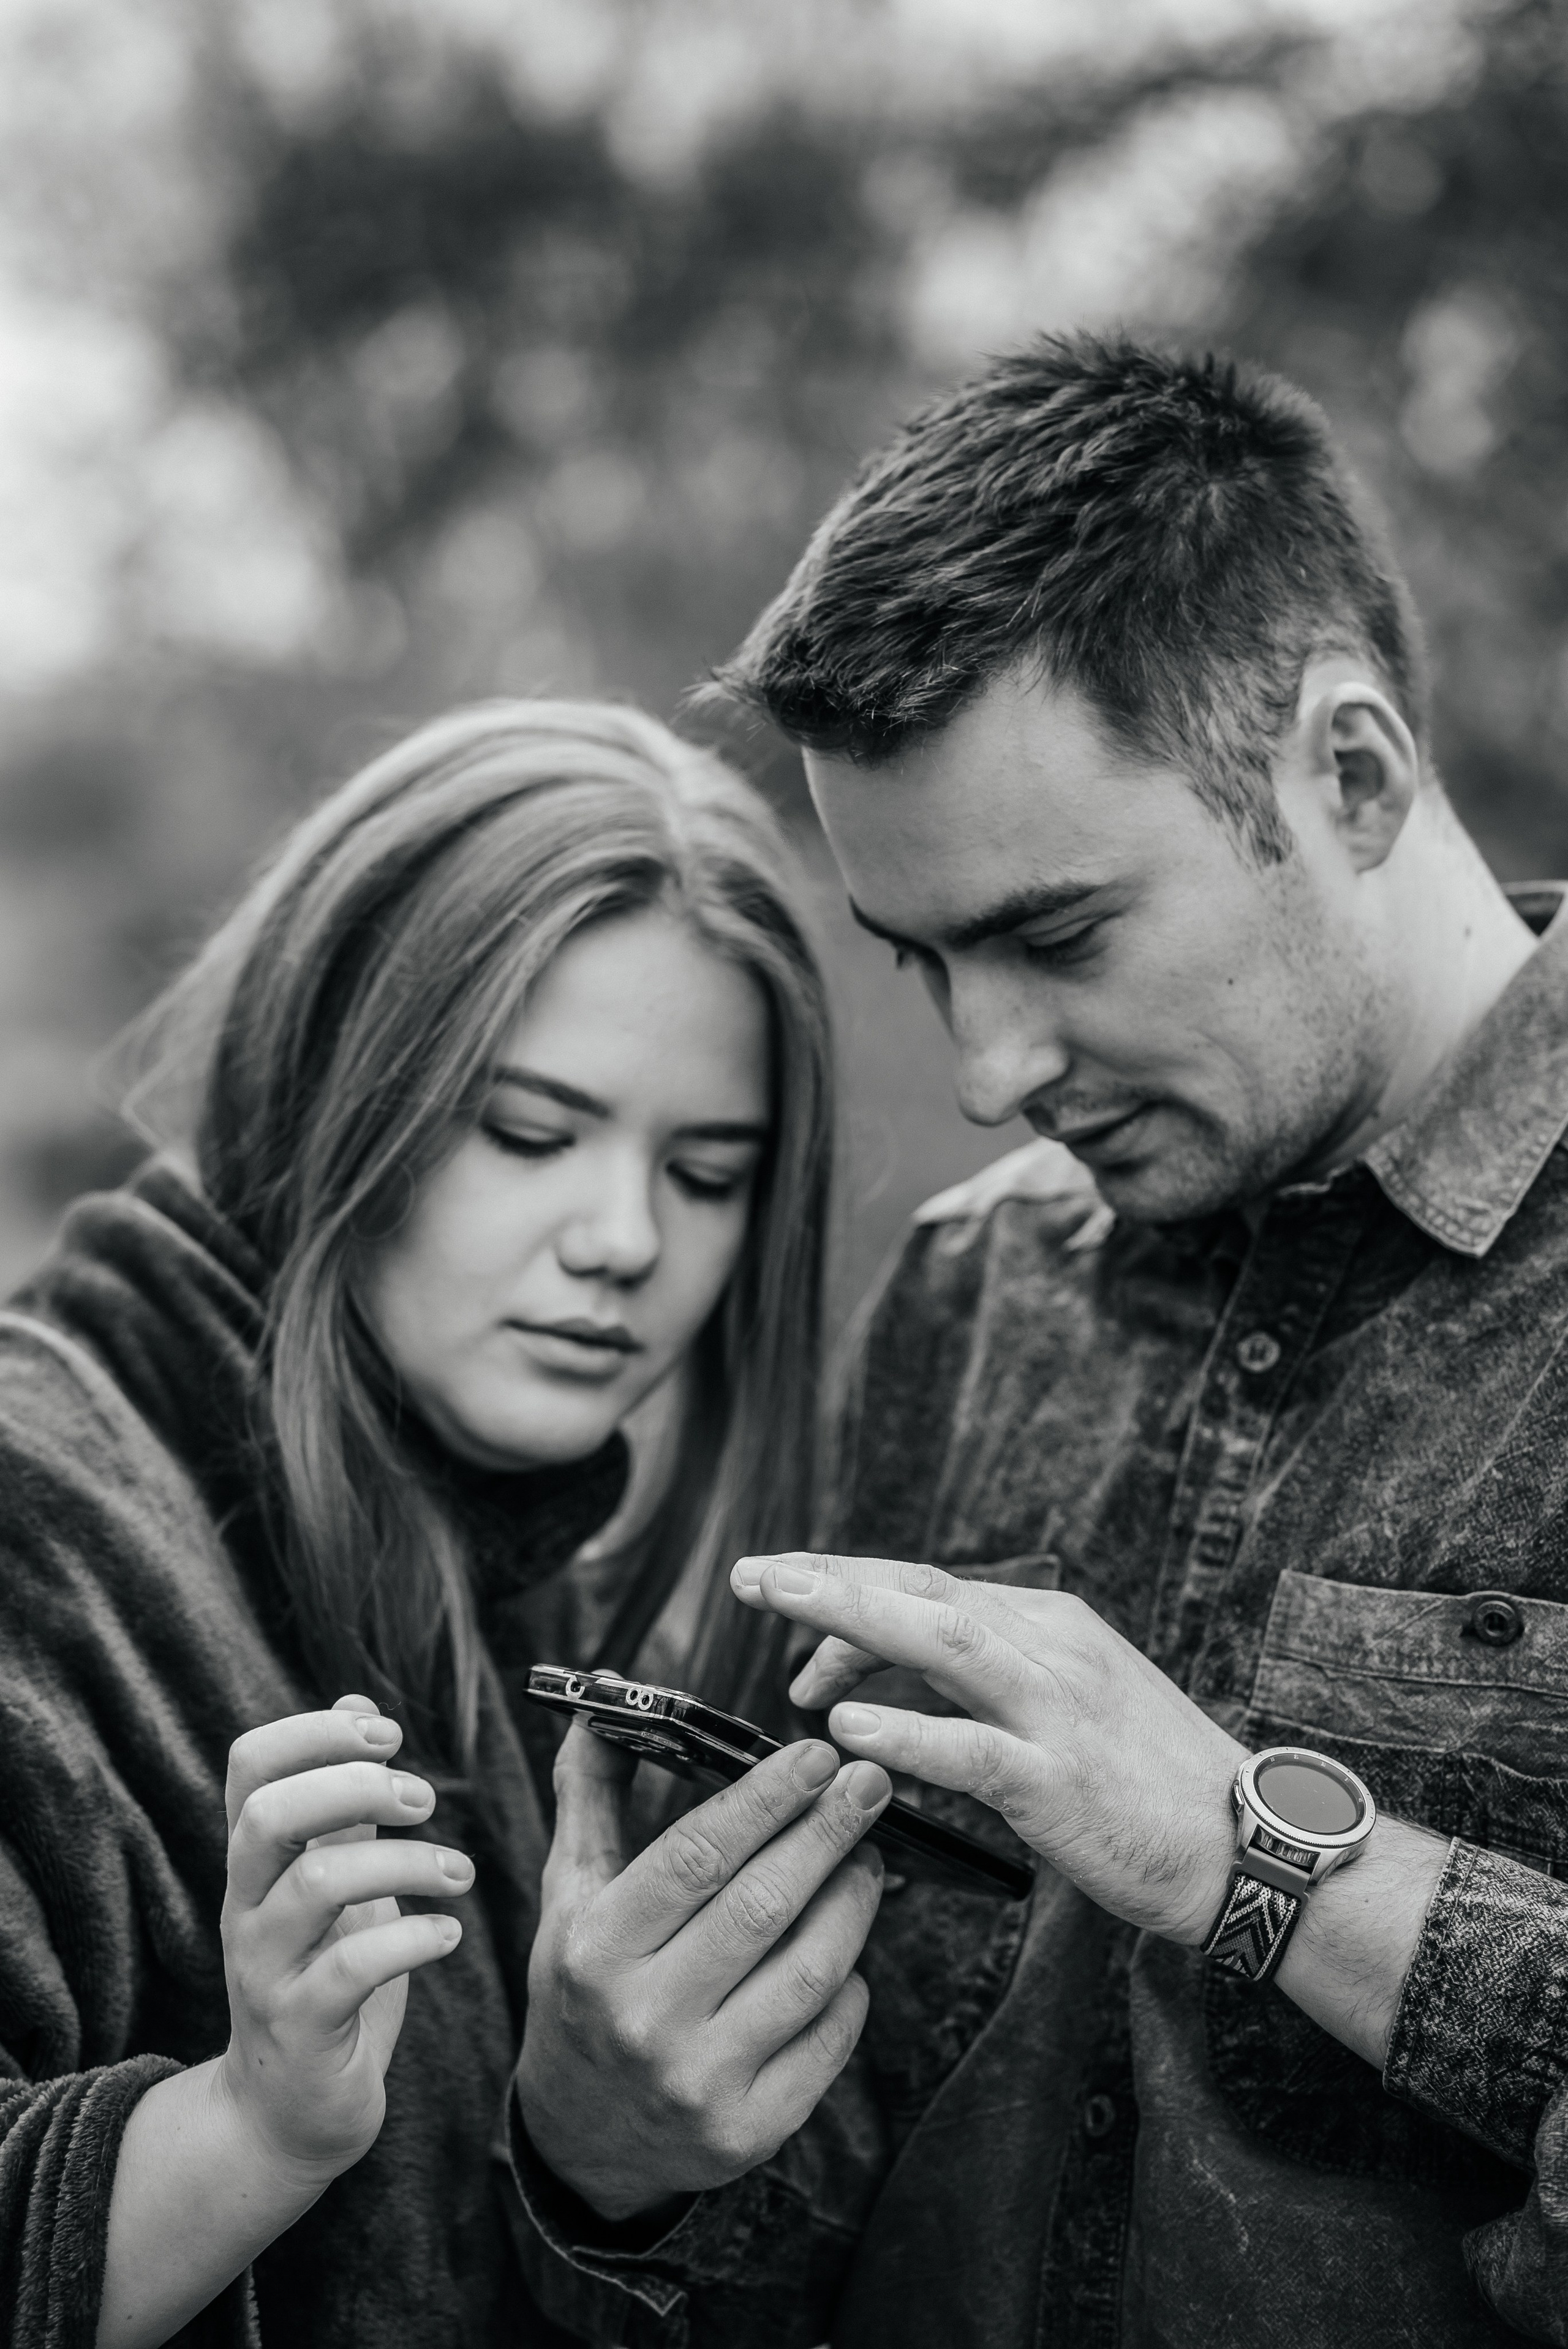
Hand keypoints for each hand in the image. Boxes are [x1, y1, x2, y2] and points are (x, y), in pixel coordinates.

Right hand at [215, 1694, 474, 2183]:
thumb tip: (357, 1701)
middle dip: (357, 1786)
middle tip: (427, 1799)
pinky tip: (450, 1936)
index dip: (315, 1730)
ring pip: (317, 1885)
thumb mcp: (329, 1877)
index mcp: (256, 1861)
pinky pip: (349, 1971)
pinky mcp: (300, 2029)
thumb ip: (343, 1801)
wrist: (289, 2111)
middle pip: (269, 1814)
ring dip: (406, 1864)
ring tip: (462, 1873)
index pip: (249, 1764)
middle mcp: (247, 1906)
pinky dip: (412, 1941)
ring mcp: (265, 1969)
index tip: (387, 1732)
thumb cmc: (322, 1977)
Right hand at [517, 1720, 889, 2221]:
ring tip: (870, 1854)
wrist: (581, 2137)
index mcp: (596, 1950)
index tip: (815, 1753)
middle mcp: (645, 2019)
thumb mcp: (570, 1891)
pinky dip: (851, 1982)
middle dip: (828, 1834)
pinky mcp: (750, 2131)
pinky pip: (829, 2038)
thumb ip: (591, 1791)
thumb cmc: (584, 1987)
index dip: (765, 1800)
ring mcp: (700, 2082)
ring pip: (811, 1970)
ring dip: (854, 1901)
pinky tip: (848, 1945)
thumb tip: (610, 1694)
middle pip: (763, 1907)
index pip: (695, 1858)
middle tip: (870, 1783)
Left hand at [731, 1553, 1243, 1945]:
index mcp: (1050, 1626)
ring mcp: (1058, 1711)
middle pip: (922, 1593)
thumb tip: (886, 1676)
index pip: (928, 1586)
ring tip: (778, 1610)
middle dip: (830, 1579)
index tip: (784, 1589)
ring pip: (941, 1642)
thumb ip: (988, 1680)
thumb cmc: (1148, 1784)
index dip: (848, 1585)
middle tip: (751, 1576)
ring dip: (851, 1621)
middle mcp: (1051, 1649)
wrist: (1248, 1846)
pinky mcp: (1062, 1781)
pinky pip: (972, 1747)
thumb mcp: (1071, 1703)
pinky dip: (906, 1730)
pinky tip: (845, 1729)